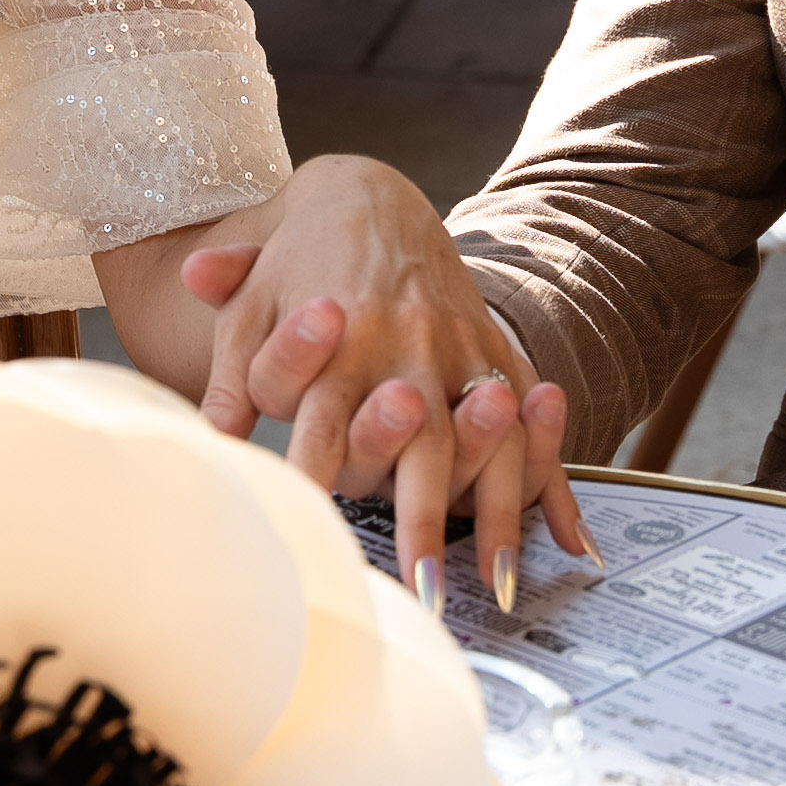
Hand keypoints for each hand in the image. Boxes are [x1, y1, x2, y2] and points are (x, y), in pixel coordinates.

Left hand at [180, 156, 593, 605]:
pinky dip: (555, 483)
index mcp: (343, 330)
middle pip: (423, 440)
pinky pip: (532, 427)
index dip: (320, 473)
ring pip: (489, 440)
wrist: (367, 197)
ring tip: (500, 583)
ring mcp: (460, 352)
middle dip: (424, 515)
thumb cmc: (294, 265)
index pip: (327, 416)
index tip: (317, 529)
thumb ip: (234, 368)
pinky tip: (573, 540)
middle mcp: (409, 346)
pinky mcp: (494, 356)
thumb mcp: (249, 303)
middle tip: (423, 589)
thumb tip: (211, 431)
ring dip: (498, 515)